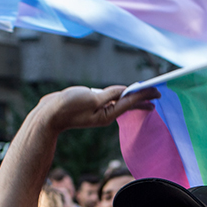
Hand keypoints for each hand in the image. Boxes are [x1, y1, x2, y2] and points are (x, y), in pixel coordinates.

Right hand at [38, 86, 158, 134]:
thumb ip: (109, 94)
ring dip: (133, 98)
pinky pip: (110, 100)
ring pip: (120, 102)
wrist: (48, 115)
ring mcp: (98, 111)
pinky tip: (123, 96)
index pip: (130, 102)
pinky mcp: (91, 106)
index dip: (144, 95)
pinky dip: (119, 96)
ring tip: (145, 96)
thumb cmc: (67, 108)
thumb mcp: (90, 99)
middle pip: (128, 104)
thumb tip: (124, 90)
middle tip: (158, 93)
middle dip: (143, 98)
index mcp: (107, 114)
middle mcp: (105, 114)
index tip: (157, 91)